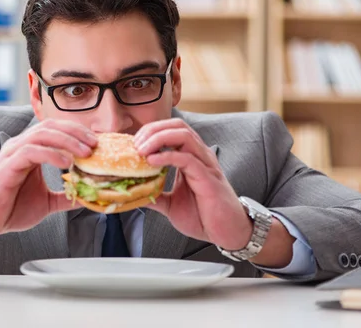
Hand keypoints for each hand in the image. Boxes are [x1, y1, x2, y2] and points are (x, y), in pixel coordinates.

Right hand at [0, 119, 96, 253]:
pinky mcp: (6, 166)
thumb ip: (65, 195)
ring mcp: (12, 154)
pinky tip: (65, 163)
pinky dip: (50, 154)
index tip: (98, 142)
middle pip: (52, 126)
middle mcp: (20, 146)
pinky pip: (31, 152)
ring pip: (42, 135)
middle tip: (96, 144)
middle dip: (77, 132)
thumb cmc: (10, 209)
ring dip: (67, 141)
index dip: (78, 132)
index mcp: (30, 149)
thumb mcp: (46, 202)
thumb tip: (87, 196)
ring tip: (85, 153)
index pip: (56, 129)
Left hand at [135, 118, 294, 267]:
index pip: (171, 130)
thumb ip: (155, 195)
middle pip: (177, 126)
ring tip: (141, 150)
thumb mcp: (171, 204)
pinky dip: (168, 156)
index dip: (151, 131)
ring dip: (158, 138)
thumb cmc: (205, 216)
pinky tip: (153, 161)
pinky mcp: (208, 178)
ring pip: (183, 135)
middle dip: (152, 129)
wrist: (228, 233)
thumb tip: (134, 193)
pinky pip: (188, 159)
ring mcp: (205, 165)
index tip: (133, 144)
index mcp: (191, 157)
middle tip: (134, 144)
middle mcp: (200, 156)